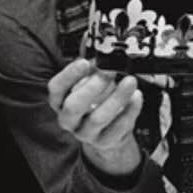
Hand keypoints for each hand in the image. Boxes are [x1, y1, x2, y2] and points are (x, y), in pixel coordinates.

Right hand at [47, 59, 143, 176]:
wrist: (109, 130)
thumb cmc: (97, 100)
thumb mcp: (91, 83)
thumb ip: (93, 69)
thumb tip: (100, 51)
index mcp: (60, 101)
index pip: (56, 88)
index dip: (69, 75)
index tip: (85, 62)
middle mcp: (68, 119)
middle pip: (74, 106)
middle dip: (93, 87)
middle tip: (110, 72)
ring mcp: (85, 133)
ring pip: (98, 118)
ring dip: (116, 98)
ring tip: (130, 81)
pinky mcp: (105, 141)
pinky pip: (118, 127)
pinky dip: (130, 110)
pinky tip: (136, 96)